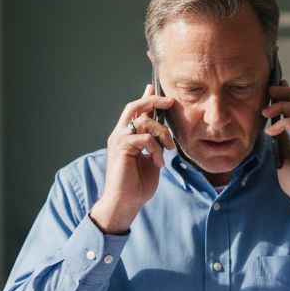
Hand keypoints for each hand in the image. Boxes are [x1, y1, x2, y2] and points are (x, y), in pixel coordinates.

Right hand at [90, 84, 175, 233]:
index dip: (146, 98)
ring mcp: (119, 139)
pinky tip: (158, 162)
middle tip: (170, 102)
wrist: (125, 203)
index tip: (155, 88)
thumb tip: (163, 132)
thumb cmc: (138, 185)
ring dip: (162, 134)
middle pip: (135, 106)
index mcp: (126, 135)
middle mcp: (120, 134)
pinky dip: (156, 149)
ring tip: (168, 149)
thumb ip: (155, 143)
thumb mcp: (151, 159)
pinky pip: (145, 138)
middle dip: (154, 101)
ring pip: (144, 121)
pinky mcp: (121, 147)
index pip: (135, 110)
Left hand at [264, 81, 289, 228]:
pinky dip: (284, 123)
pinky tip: (271, 130)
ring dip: (282, 106)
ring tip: (265, 112)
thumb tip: (271, 123)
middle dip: (286, 92)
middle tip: (268, 91)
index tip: (272, 89)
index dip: (289, 93)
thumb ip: (281, 137)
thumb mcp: (284, 153)